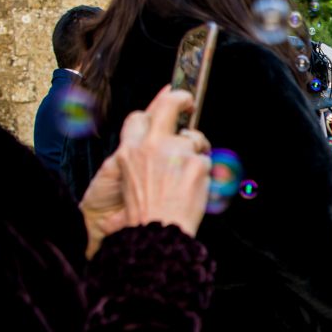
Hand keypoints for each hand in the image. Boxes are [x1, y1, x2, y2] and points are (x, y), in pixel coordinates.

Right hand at [86, 86, 210, 247]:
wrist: (157, 233)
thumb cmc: (143, 219)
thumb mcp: (125, 190)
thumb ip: (133, 174)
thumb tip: (125, 192)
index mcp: (129, 152)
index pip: (139, 118)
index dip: (153, 107)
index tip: (165, 99)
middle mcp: (151, 146)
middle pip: (168, 106)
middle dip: (180, 98)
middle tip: (187, 100)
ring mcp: (175, 152)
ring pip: (193, 137)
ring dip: (197, 149)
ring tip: (192, 171)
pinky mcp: (196, 162)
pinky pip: (206, 159)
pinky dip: (205, 171)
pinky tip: (198, 185)